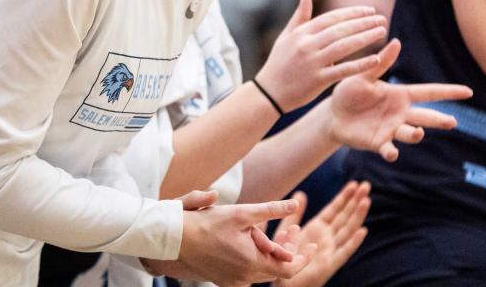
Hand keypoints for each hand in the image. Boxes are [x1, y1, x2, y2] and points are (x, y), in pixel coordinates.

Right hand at [141, 191, 314, 285]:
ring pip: (262, 271)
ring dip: (271, 254)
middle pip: (277, 269)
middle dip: (287, 249)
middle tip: (291, 230)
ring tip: (270, 234)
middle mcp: (244, 278)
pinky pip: (247, 275)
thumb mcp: (241, 212)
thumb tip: (295, 205)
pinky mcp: (223, 281)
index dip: (304, 257)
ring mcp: (233, 281)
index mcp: (252, 263)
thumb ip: (271, 210)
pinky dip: (255, 261)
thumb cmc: (206, 223)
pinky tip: (251, 244)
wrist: (174, 237)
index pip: (290, 268)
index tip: (312, 243)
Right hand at [255, 0, 387, 112]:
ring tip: (382, 32)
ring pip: (344, 47)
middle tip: (381, 19)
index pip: (331, 18)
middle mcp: (307, 45)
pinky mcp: (318, 80)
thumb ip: (299, 17)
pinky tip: (376, 59)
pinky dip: (360, 64)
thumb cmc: (278, 63)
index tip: (369, 10)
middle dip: (363, 23)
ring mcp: (312, 62)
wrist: (269, 92)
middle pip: (340, 30)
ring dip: (365, 38)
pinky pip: (343, 70)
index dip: (351, 13)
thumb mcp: (285, 37)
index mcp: (301, 33)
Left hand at [272, 183, 370, 286]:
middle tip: (366, 185)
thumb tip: (301, 193)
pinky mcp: (329, 263)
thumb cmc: (284, 254)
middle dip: (355, 201)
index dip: (344, 196)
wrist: (281, 277)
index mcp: (318, 228)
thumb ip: (294, 213)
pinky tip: (363, 231)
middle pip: (344, 216)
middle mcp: (327, 237)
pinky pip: (343, 251)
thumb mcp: (287, 228)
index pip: (335, 209)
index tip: (355, 183)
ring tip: (366, 201)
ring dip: (357, 216)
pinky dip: (353, 242)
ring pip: (347, 230)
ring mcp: (330, 249)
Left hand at [328, 39, 472, 160]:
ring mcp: (391, 129)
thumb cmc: (349, 93)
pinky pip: (388, 149)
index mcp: (399, 95)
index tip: (468, 91)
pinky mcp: (378, 142)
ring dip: (415, 134)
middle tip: (452, 122)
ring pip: (409, 133)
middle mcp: (400, 114)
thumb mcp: (363, 76)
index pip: (428, 92)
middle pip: (425, 116)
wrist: (332, 114)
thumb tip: (396, 41)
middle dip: (439, 120)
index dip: (448, 92)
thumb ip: (380, 63)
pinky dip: (391, 152)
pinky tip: (392, 152)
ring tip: (419, 133)